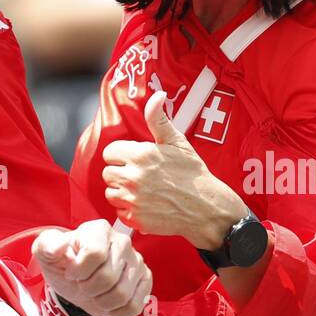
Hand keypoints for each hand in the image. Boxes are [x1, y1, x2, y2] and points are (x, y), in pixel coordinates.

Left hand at [32, 219, 151, 315]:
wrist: (76, 279)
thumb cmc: (63, 262)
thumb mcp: (46, 251)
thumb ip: (47, 245)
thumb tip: (58, 248)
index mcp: (99, 230)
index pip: (95, 254)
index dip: (79, 271)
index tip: (71, 273)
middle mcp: (122, 242)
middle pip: (108, 277)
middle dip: (89, 289)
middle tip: (83, 285)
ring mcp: (137, 261)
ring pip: (122, 294)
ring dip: (102, 302)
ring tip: (96, 294)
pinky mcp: (145, 280)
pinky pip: (136, 305)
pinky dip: (118, 313)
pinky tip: (109, 305)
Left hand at [102, 91, 247, 248]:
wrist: (207, 209)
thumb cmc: (193, 174)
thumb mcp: (178, 142)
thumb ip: (159, 119)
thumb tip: (157, 96)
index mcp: (141, 155)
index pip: (110, 152)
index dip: (121, 154)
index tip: (133, 158)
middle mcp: (133, 177)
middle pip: (108, 172)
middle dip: (120, 172)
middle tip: (139, 174)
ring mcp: (133, 200)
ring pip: (110, 192)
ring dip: (121, 190)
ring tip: (141, 189)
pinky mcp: (135, 219)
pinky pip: (119, 211)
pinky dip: (128, 209)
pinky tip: (144, 203)